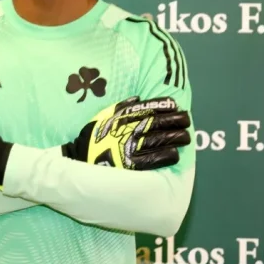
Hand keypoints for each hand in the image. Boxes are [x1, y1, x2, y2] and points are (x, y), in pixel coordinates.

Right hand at [61, 96, 190, 169]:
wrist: (76, 162)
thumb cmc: (92, 140)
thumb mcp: (101, 118)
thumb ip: (120, 108)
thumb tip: (138, 98)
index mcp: (120, 118)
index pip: (145, 108)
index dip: (161, 105)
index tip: (174, 104)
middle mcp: (125, 131)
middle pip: (155, 123)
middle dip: (173, 121)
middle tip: (186, 120)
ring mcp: (128, 148)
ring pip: (157, 141)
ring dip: (174, 138)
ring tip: (186, 136)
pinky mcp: (129, 166)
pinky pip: (151, 160)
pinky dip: (164, 156)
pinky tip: (175, 154)